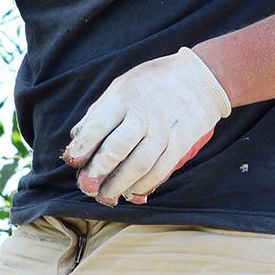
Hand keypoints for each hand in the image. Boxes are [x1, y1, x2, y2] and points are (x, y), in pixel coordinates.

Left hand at [63, 47, 230, 205]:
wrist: (201, 78)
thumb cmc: (150, 84)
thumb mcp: (121, 87)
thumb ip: (98, 114)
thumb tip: (75, 142)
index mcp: (124, 97)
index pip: (99, 124)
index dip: (84, 146)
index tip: (73, 160)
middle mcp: (145, 114)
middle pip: (117, 148)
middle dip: (98, 171)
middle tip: (87, 186)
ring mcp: (165, 130)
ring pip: (140, 164)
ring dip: (119, 185)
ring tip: (105, 196)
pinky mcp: (181, 144)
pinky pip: (161, 170)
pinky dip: (144, 185)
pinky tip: (131, 193)